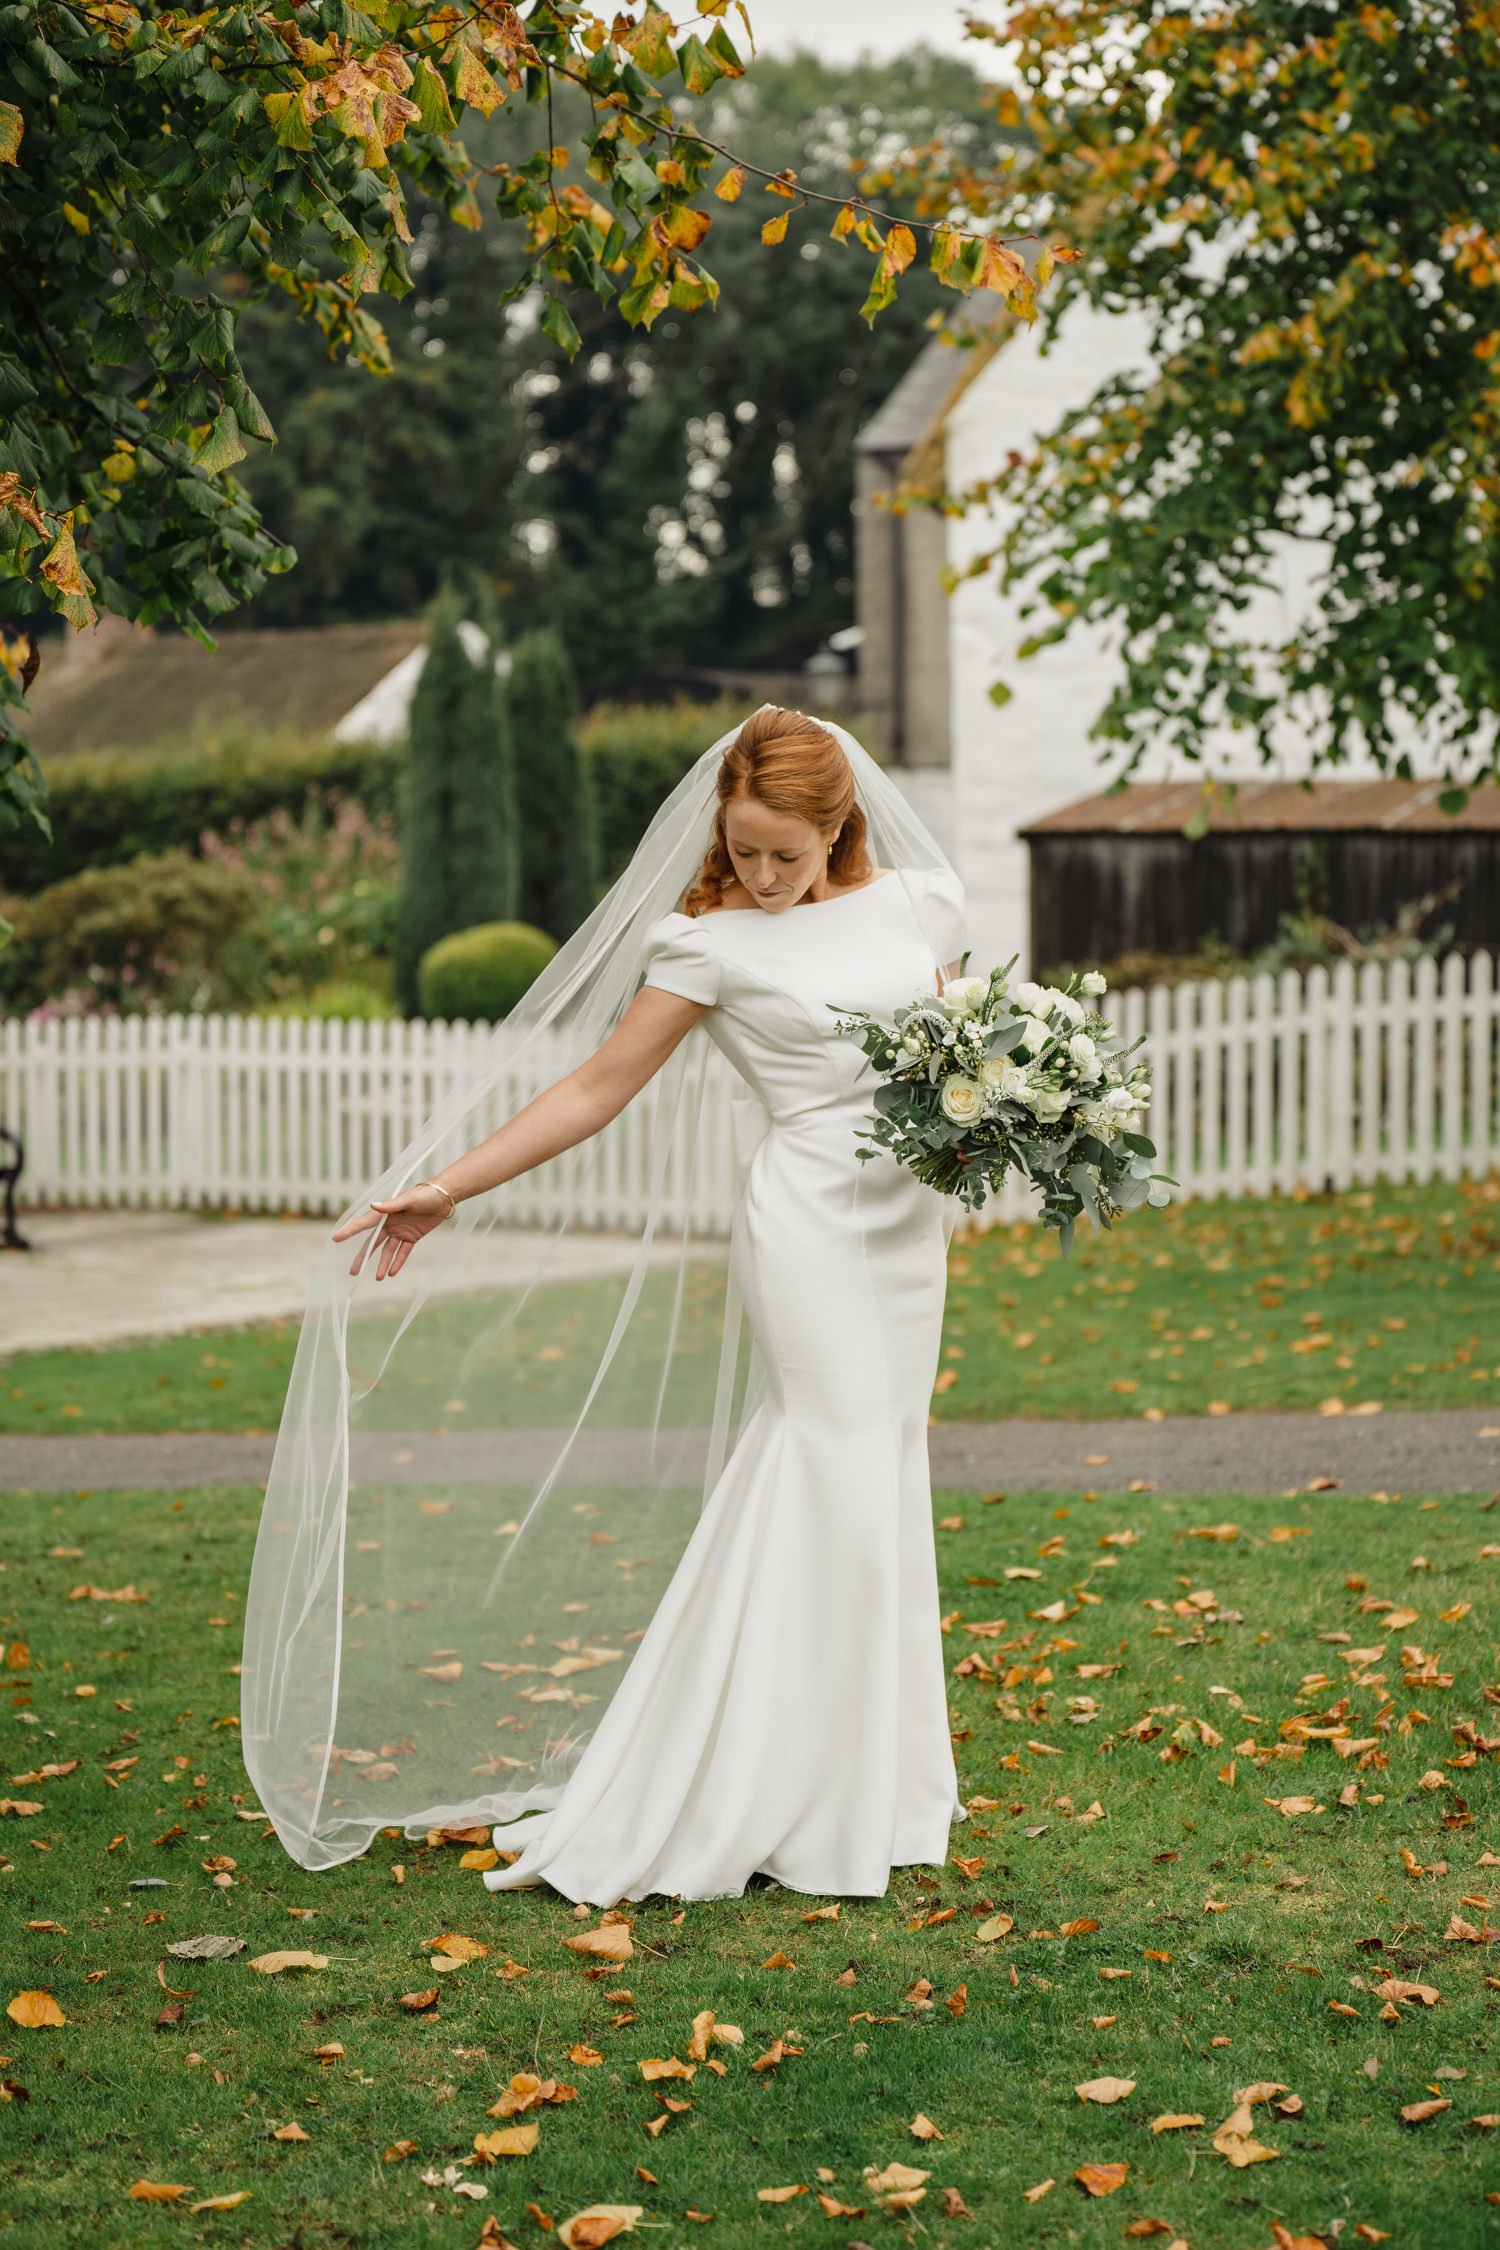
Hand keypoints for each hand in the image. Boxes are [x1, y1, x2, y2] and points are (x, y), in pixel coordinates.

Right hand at [331, 1183, 455, 1279]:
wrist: (444, 1197)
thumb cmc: (425, 1194)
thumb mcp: (409, 1198)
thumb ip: (391, 1205)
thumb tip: (372, 1206)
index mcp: (385, 1213)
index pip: (364, 1224)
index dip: (350, 1231)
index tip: (336, 1238)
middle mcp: (390, 1223)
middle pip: (373, 1243)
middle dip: (363, 1257)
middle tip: (353, 1272)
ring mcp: (401, 1231)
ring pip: (388, 1251)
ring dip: (383, 1264)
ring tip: (378, 1278)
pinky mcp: (412, 1236)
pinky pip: (403, 1252)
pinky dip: (398, 1262)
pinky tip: (392, 1273)